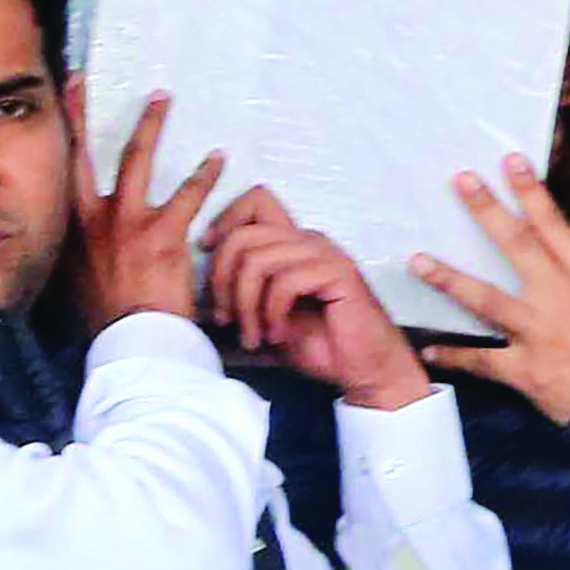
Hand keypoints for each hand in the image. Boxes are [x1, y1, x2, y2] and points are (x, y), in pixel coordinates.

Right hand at [68, 93, 228, 332]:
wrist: (129, 342)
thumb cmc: (104, 322)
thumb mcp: (72, 290)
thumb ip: (71, 263)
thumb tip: (62, 261)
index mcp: (69, 231)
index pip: (58, 173)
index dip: (56, 136)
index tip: (55, 103)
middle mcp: (92, 217)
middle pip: (84, 153)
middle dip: (80, 113)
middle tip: (84, 81)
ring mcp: (128, 221)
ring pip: (138, 159)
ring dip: (150, 125)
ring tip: (162, 100)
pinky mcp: (164, 232)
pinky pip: (189, 194)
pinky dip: (205, 175)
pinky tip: (218, 158)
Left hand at [199, 186, 431, 408]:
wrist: (365, 368)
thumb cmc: (321, 344)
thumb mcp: (268, 314)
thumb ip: (245, 289)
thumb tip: (204, 283)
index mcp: (292, 243)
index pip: (255, 201)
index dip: (224, 220)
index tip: (206, 252)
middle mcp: (307, 240)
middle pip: (244, 235)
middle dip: (223, 280)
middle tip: (226, 319)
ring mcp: (324, 254)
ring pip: (258, 260)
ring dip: (247, 306)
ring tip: (254, 336)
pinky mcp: (338, 272)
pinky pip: (285, 282)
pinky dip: (273, 314)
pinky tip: (278, 335)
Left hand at [413, 153, 569, 427]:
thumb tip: (555, 253)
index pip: (555, 225)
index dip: (531, 191)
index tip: (509, 161)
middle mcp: (558, 297)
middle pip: (518, 246)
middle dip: (487, 212)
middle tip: (461, 181)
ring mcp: (538, 333)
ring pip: (487, 300)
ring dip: (449, 279)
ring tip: (417, 261)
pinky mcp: (524, 369)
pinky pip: (481, 361)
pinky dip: (454, 356)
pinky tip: (428, 350)